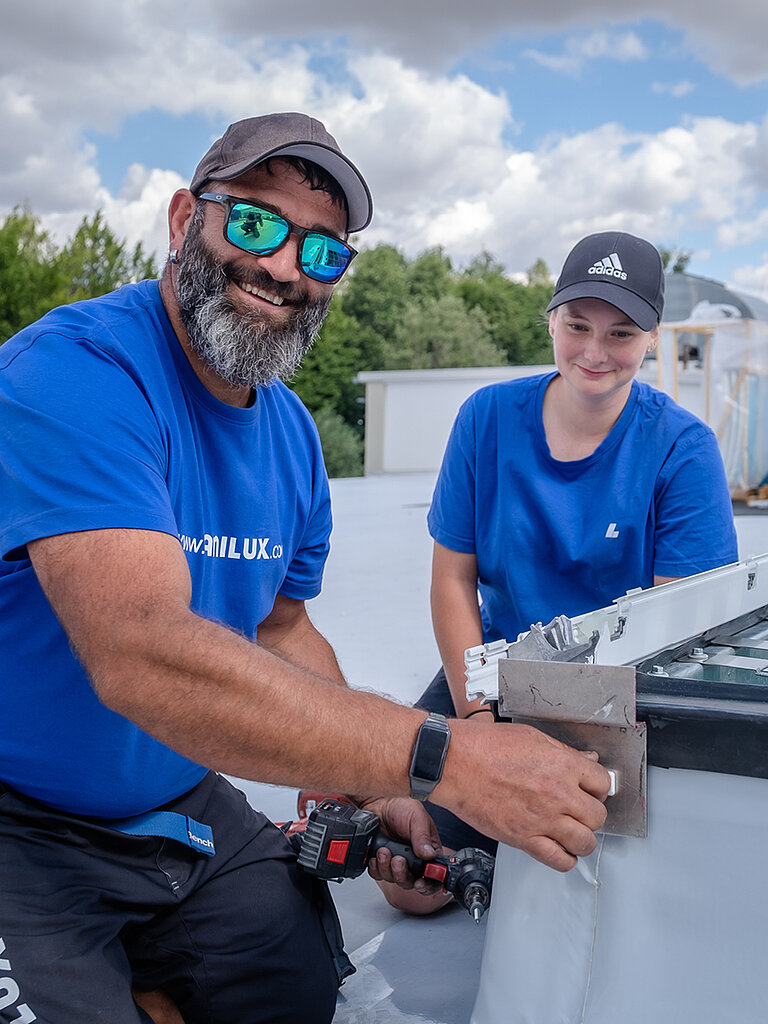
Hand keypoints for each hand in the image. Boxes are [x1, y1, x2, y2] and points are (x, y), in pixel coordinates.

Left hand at [359, 796, 442, 894]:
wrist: (378, 803)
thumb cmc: (400, 807)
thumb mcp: (417, 817)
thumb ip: (423, 836)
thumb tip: (429, 855)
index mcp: (428, 851)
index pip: (433, 876)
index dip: (429, 884)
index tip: (420, 882)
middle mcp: (412, 860)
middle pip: (411, 882)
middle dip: (403, 875)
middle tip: (398, 860)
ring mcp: (395, 862)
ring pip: (393, 879)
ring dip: (387, 868)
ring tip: (384, 850)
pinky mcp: (380, 861)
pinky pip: (378, 874)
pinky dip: (376, 867)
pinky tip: (376, 855)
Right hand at [438, 719, 610, 872]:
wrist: (455, 762)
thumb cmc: (485, 746)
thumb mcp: (532, 738)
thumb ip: (563, 752)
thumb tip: (586, 760)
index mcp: (562, 765)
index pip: (603, 783)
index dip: (598, 787)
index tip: (591, 790)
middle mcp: (557, 794)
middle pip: (598, 816)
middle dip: (592, 813)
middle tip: (581, 810)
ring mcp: (542, 820)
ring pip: (584, 842)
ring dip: (582, 838)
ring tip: (573, 832)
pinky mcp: (524, 839)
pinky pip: (559, 861)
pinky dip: (565, 859)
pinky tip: (560, 848)